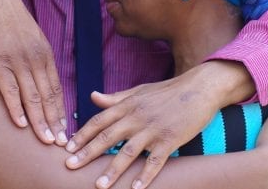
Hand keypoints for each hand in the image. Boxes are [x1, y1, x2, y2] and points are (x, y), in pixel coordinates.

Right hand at [0, 0, 66, 145]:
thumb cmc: (8, 17)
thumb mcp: (29, 36)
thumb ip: (35, 57)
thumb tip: (38, 77)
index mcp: (45, 54)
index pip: (57, 88)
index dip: (61, 111)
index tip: (65, 129)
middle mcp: (36, 59)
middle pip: (49, 97)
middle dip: (55, 123)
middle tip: (61, 144)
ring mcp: (18, 61)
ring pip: (33, 97)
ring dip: (40, 122)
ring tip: (46, 141)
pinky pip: (10, 89)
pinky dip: (16, 108)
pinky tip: (20, 124)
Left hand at [65, 67, 226, 188]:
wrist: (200, 88)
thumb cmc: (168, 90)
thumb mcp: (139, 91)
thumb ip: (115, 98)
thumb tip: (92, 96)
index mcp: (127, 105)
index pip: (99, 120)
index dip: (82, 134)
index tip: (67, 147)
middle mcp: (137, 117)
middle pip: (107, 137)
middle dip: (87, 153)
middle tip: (70, 167)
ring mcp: (153, 130)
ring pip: (127, 153)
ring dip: (112, 171)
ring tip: (99, 185)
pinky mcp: (169, 140)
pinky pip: (154, 161)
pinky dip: (145, 176)